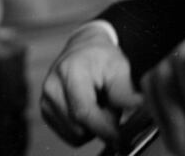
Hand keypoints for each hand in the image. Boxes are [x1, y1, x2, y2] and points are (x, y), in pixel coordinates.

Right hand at [40, 22, 141, 146]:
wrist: (84, 47)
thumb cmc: (102, 56)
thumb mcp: (119, 67)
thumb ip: (125, 92)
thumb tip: (138, 109)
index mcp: (70, 71)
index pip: (84, 112)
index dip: (104, 128)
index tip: (120, 136)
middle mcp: (52, 87)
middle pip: (79, 127)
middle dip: (100, 124)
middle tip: (111, 106)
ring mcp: (46, 100)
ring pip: (74, 134)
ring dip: (91, 127)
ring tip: (98, 104)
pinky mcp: (46, 111)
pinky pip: (69, 134)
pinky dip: (82, 127)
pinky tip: (88, 107)